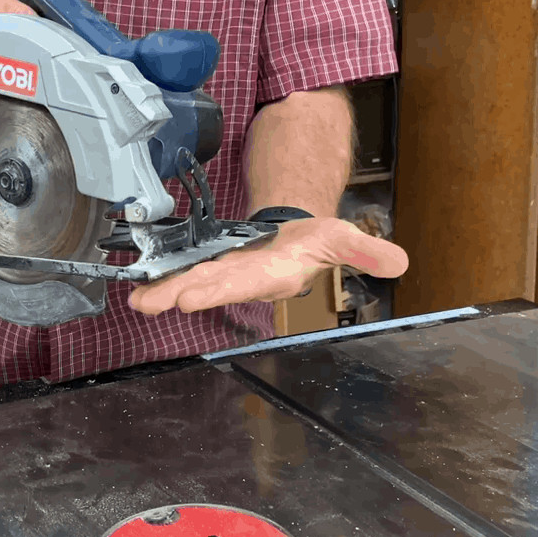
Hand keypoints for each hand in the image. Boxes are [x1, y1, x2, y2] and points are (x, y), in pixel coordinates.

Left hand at [127, 218, 408, 314]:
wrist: (295, 235)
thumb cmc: (316, 239)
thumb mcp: (344, 238)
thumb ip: (367, 252)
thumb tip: (399, 262)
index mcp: (278, 274)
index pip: (250, 282)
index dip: (222, 289)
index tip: (191, 296)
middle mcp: (248, 279)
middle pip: (216, 285)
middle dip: (188, 292)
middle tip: (158, 301)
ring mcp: (227, 273)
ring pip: (194, 282)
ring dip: (165, 292)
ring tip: (138, 301)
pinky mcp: (212, 265)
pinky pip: (184, 271)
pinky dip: (161, 278)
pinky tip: (137, 289)